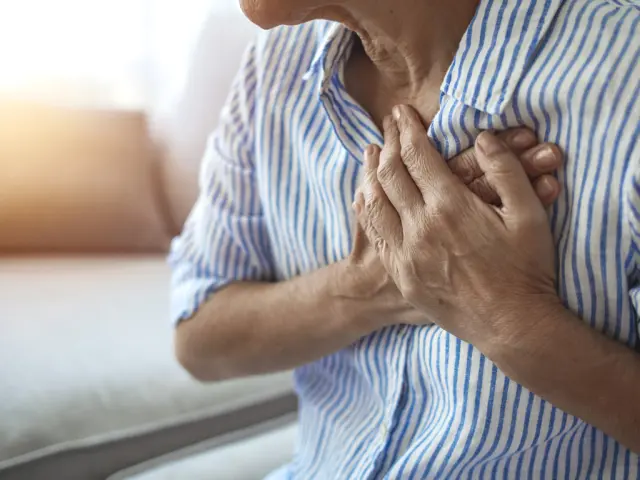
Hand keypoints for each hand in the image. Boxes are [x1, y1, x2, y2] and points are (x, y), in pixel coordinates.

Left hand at [354, 105, 560, 350]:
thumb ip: (506, 171)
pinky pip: (373, 233)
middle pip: (390, 173)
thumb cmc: (526, 270)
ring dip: (370, 171)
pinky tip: (365, 194)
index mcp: (450, 207)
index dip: (407, 129)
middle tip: (387, 125)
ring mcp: (405, 253)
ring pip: (373, 201)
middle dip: (388, 142)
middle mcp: (420, 227)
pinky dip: (365, 207)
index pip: (417, 155)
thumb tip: (483, 138)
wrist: (511, 326)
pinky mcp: (401, 273)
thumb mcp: (529, 216)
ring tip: (372, 152)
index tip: (402, 112)